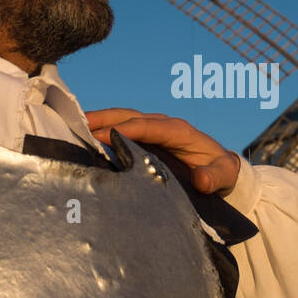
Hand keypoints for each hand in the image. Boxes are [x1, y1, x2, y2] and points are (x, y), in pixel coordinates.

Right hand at [86, 108, 240, 194]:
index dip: (130, 128)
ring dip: (99, 121)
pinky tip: (84, 137)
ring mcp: (151, 130)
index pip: (152, 126)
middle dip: (106, 118)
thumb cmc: (221, 171)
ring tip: (74, 127)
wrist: (220, 170)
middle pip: (131, 116)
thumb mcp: (224, 174)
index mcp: (180, 131)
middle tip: (80, 124)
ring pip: (122, 119)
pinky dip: (102, 129)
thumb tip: (201, 180)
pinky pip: (121, 129)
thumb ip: (214, 177)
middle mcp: (163, 126)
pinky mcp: (144, 138)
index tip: (108, 134)